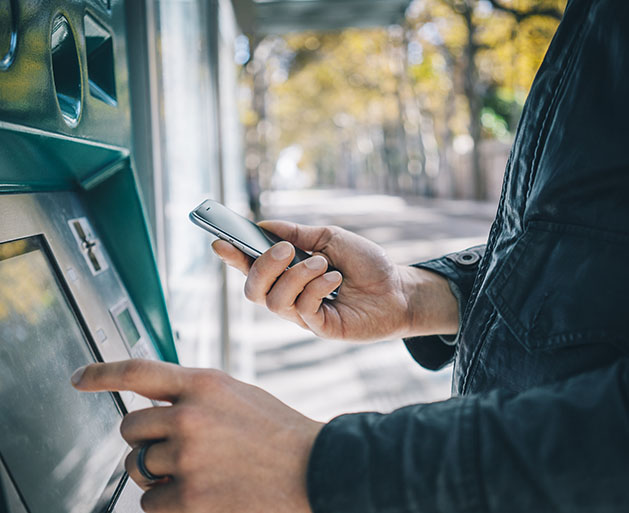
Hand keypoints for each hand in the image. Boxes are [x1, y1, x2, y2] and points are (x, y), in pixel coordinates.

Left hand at [72, 360, 321, 512]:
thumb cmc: (277, 432)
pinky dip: (168, 503)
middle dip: (145, 441)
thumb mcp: (237, 395)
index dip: (103, 373)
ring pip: (138, 467)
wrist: (313, 469)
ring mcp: (187, 457)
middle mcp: (189, 416)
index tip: (80, 378)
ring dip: (159, 474)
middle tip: (176, 449)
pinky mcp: (189, 498)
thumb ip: (195, 396)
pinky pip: (150, 503)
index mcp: (204, 384)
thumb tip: (155, 407)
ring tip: (200, 472)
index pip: (139, 371)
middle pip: (130, 428)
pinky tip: (203, 494)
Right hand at [213, 221, 458, 340]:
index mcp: (287, 273)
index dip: (232, 257)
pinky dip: (316, 288)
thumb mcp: (330, 238)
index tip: (219, 241)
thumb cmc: (365, 264)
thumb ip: (298, 233)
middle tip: (284, 249)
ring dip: (297, 276)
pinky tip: (335, 280)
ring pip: (275, 301)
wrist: (398, 289)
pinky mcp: (320, 328)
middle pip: (253, 291)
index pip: (251, 268)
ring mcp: (303, 315)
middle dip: (263, 267)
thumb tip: (264, 224)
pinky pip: (302, 310)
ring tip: (323, 264)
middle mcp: (289, 296)